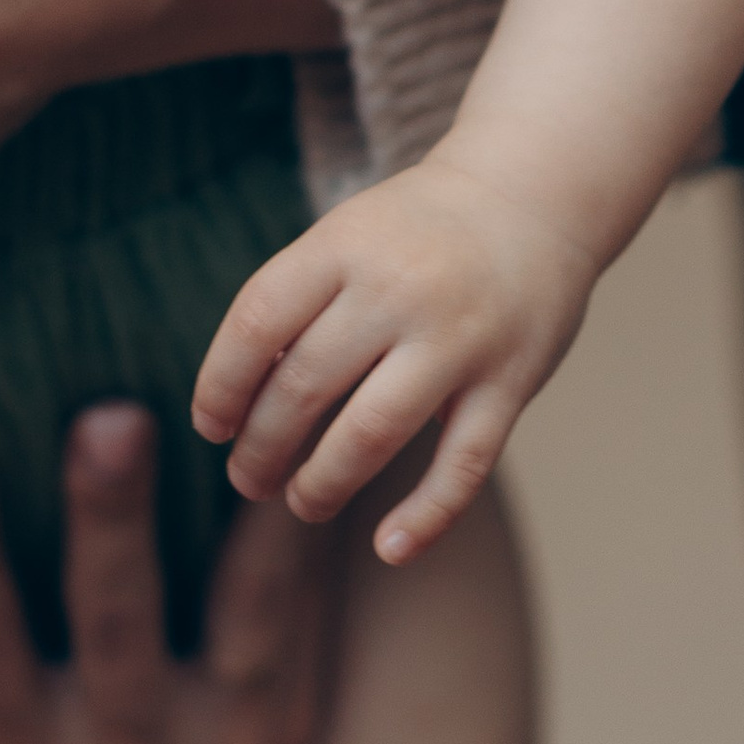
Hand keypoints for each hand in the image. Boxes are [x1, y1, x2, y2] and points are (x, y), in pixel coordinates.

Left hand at [193, 151, 595, 563]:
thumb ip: (297, 302)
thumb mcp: (347, 236)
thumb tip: (240, 400)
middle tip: (250, 479)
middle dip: (262, 449)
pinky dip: (426, 516)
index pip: (256, 324)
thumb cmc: (418, 231)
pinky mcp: (511, 381)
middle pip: (303, 388)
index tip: (212, 428)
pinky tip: (389, 547)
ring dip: (322, 484)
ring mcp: (458, 339)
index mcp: (343, 246)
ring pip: (371, 434)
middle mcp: (397, 290)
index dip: (221, 387)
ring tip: (303, 502)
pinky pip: (464, 464)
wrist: (532, 196)